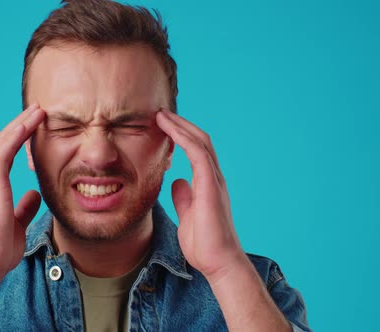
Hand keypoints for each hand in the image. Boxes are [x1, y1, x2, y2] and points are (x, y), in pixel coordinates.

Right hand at [0, 104, 45, 279]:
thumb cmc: (1, 249)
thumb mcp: (19, 223)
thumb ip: (25, 207)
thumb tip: (34, 195)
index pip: (7, 154)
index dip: (20, 137)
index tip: (36, 125)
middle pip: (4, 142)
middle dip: (21, 124)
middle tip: (38, 110)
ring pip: (4, 142)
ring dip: (21, 124)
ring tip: (38, 110)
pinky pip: (4, 151)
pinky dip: (17, 135)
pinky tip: (29, 124)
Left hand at [156, 110, 246, 281]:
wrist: (218, 262)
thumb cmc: (204, 244)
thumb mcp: (187, 215)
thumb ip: (183, 197)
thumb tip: (177, 182)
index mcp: (208, 183)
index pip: (196, 150)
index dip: (181, 135)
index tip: (162, 125)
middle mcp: (213, 177)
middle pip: (199, 140)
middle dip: (180, 124)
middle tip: (161, 112)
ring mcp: (214, 180)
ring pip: (200, 142)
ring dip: (180, 126)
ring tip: (162, 115)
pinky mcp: (211, 186)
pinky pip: (198, 154)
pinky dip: (184, 138)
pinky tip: (170, 129)